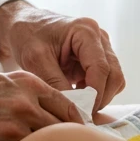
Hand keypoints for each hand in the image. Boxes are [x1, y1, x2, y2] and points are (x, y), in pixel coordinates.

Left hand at [0, 1, 125, 112]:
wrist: (24, 26)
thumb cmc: (28, 36)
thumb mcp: (35, 60)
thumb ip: (56, 83)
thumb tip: (74, 110)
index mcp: (85, 31)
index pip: (101, 68)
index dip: (94, 94)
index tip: (80, 113)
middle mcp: (99, 37)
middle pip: (114, 75)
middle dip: (99, 99)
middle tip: (80, 115)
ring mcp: (101, 47)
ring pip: (115, 79)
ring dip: (100, 97)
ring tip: (78, 106)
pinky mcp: (98, 58)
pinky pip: (108, 81)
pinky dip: (98, 93)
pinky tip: (78, 96)